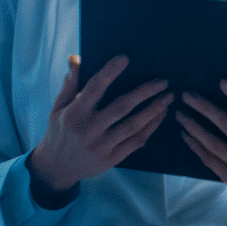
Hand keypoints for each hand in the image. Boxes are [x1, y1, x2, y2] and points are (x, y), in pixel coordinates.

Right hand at [29, 55, 172, 201]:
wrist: (58, 168)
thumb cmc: (61, 130)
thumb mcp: (59, 107)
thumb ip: (70, 84)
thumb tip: (76, 58)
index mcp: (75, 113)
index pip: (94, 88)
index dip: (109, 72)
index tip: (125, 58)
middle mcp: (88, 130)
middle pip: (122, 107)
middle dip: (145, 92)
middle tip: (163, 81)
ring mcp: (101, 146)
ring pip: (133, 125)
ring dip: (154, 110)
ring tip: (168, 97)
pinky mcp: (112, 159)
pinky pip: (136, 141)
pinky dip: (151, 127)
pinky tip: (161, 115)